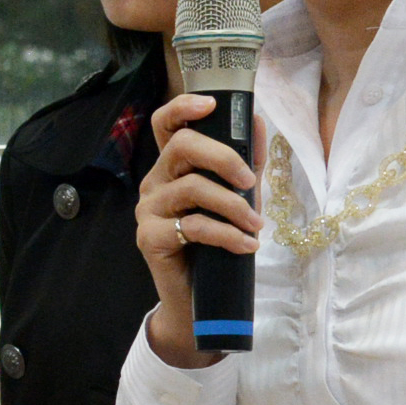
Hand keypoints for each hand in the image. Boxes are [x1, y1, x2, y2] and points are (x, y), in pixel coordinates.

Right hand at [133, 92, 257, 368]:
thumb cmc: (217, 245)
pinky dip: (227, 235)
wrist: (200, 299)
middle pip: (180, 147)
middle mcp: (154, 183)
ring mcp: (148, 210)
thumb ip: (245, 164)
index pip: (165, 126)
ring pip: (191, 188)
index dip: (182, 108)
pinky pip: (192, 226)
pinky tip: (246, 246)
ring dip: (233, 205)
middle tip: (249, 180)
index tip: (211, 105)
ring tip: (256, 226)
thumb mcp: (236, 199)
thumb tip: (258, 122)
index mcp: (172, 169)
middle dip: (222, 157)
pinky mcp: (150, 238)